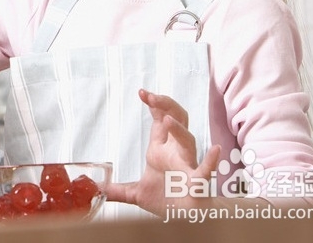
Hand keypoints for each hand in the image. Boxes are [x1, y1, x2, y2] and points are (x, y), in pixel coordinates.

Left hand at [105, 89, 219, 215]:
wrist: (186, 220)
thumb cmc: (167, 201)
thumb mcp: (137, 193)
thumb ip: (118, 190)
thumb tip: (98, 188)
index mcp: (161, 150)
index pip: (159, 120)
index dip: (154, 104)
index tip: (142, 92)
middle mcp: (175, 152)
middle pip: (176, 120)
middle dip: (166, 106)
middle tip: (152, 97)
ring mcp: (188, 165)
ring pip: (188, 140)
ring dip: (179, 130)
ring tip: (167, 120)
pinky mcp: (198, 183)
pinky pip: (206, 170)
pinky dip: (210, 161)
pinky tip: (215, 150)